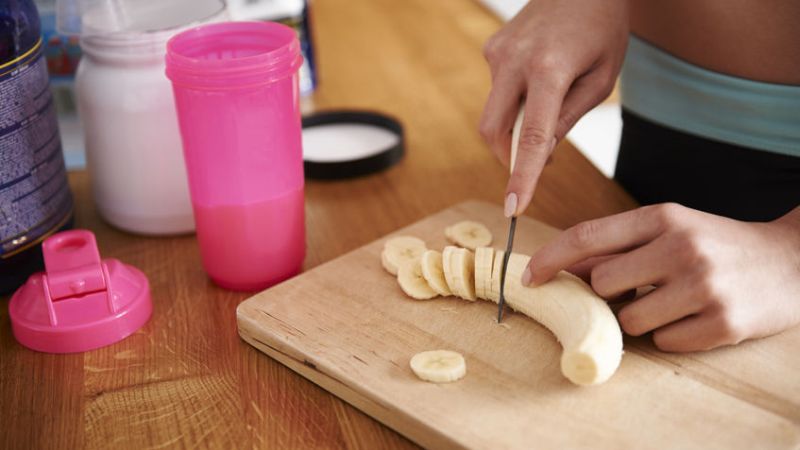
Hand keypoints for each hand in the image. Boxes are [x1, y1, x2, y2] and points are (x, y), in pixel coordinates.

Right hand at [480, 0, 628, 216]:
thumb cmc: (601, 27)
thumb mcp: (601, 78)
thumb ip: (569, 118)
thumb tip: (542, 153)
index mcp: (550, 69)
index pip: (532, 137)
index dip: (522, 177)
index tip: (513, 208)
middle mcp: (514, 61)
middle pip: (493, 131)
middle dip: (509, 157)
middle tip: (536, 162)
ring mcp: (497, 53)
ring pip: (493, 113)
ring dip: (516, 125)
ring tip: (550, 102)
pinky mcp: (491, 49)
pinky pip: (497, 91)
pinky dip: (514, 101)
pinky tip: (538, 78)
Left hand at [523, 203, 799, 351]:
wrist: (790, 262)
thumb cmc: (715, 244)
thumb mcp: (669, 229)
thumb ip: (618, 244)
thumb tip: (564, 267)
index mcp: (663, 217)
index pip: (587, 236)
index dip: (550, 259)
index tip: (527, 278)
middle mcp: (682, 247)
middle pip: (603, 284)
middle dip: (610, 293)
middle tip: (637, 288)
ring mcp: (704, 287)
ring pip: (631, 320)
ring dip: (641, 318)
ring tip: (673, 302)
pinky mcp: (724, 324)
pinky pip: (664, 343)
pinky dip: (671, 336)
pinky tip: (695, 317)